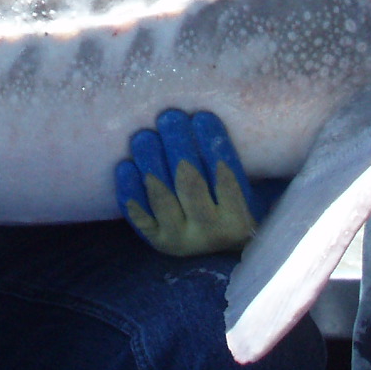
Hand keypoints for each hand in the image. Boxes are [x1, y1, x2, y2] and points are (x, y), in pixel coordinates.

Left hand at [115, 108, 277, 256]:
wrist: (214, 253)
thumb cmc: (230, 208)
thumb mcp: (245, 194)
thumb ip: (230, 166)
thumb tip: (208, 118)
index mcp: (239, 219)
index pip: (225, 177)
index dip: (212, 145)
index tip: (201, 116)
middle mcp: (210, 232)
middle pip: (190, 183)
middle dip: (178, 146)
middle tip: (169, 117)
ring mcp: (180, 239)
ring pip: (162, 197)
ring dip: (151, 162)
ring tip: (144, 135)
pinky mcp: (156, 240)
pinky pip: (140, 214)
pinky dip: (131, 189)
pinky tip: (125, 165)